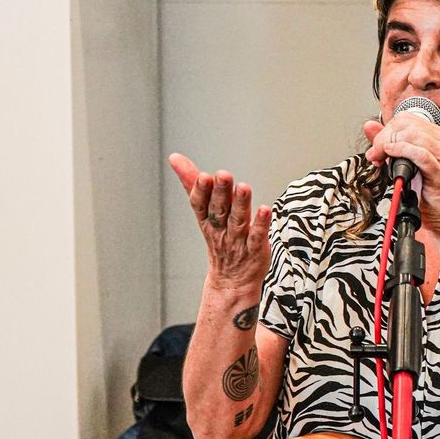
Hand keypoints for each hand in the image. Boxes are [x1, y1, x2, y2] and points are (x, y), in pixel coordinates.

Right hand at [168, 153, 271, 291]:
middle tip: (222, 175)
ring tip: (243, 187)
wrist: (231, 281)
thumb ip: (192, 183)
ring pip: (238, 221)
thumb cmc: (219, 238)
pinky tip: (265, 209)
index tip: (202, 176)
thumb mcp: (203, 211)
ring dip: (240, 204)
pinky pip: (257, 236)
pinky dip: (260, 224)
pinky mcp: (256, 250)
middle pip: (219, 210)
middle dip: (220, 192)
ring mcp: (238, 240)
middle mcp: (221, 229)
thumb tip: (174, 157)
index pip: (200, 205)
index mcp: (207, 220)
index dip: (201, 192)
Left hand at [363, 117, 439, 236]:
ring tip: (381, 157)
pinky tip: (391, 155)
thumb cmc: (428, 193)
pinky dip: (402, 151)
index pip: (407, 118)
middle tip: (376, 153)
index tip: (378, 146)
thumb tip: (369, 126)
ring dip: (390, 144)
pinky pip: (420, 154)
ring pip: (413, 135)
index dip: (387, 129)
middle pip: (408, 124)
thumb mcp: (405, 162)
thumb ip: (389, 142)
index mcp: (439, 137)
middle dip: (385, 136)